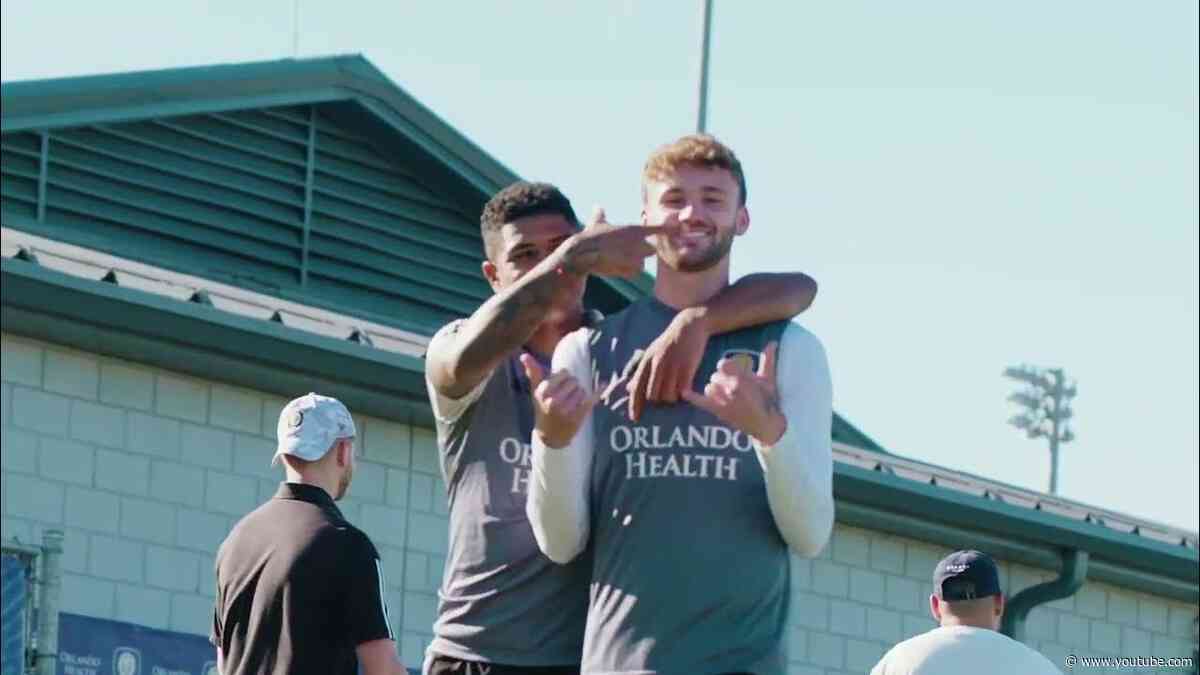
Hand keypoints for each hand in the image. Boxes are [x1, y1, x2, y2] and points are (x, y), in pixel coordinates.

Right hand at [521, 354, 599, 448]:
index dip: (564, 378)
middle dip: (572, 387)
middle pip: (574, 381)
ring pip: (582, 390)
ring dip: (580, 395)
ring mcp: (566, 409)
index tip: (560, 387)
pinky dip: (598, 391)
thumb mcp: (535, 391)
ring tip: (572, 404)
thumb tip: (524, 355)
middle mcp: (552, 401)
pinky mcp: (578, 416)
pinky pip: (591, 398)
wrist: (550, 436)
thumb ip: (532, 372)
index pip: (563, 373)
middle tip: (566, 398)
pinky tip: (603, 384)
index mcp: (542, 392)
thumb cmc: (542, 409)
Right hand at [558, 206, 676, 278]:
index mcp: (634, 229)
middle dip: (642, 250)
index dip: (671, 230)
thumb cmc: (589, 236)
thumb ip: (600, 214)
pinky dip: (627, 270)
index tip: (683, 230)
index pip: (659, 230)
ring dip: (633, 261)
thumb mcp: (596, 223)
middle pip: (652, 249)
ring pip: (642, 262)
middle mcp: (639, 243)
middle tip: (626, 250)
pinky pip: (634, 271)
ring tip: (616, 258)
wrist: (583, 253)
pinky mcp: (630, 269)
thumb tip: (597, 206)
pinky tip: (614, 266)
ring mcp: (636, 257)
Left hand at [626, 307, 709, 420]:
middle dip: (657, 402)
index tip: (635, 419)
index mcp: (646, 361)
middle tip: (665, 398)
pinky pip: (682, 391)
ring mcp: (673, 365)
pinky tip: (685, 389)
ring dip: (671, 398)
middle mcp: (657, 364)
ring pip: (667, 396)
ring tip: (677, 391)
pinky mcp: (687, 367)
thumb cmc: (670, 342)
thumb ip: (641, 371)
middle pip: (652, 396)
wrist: (690, 326)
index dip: (635, 406)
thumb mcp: (652, 353)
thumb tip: (628, 388)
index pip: (637, 388)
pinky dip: (683, 394)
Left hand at [682, 341, 786, 445]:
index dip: (726, 367)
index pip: (723, 364)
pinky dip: (692, 397)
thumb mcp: (768, 379)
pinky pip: (701, 402)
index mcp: (742, 377)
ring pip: (709, 387)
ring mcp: (723, 400)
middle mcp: (731, 388)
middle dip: (721, 379)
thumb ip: (768, 359)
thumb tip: (772, 342)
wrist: (766, 426)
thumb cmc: (768, 402)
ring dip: (715, 390)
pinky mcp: (718, 411)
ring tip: (725, 395)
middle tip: (731, 386)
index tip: (731, 372)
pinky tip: (684, 392)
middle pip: (715, 376)